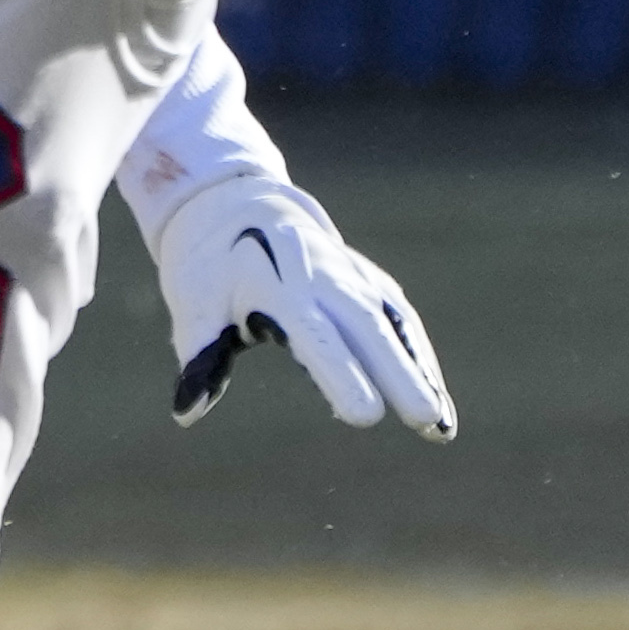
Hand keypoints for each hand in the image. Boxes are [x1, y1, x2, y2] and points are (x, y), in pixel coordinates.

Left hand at [150, 176, 457, 439]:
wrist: (236, 202)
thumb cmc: (209, 265)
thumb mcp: (193, 305)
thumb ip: (200, 358)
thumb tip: (186, 413)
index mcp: (280, 289)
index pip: (317, 338)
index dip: (341, 375)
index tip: (365, 416)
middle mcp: (324, 279)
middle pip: (369, 331)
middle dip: (401, 375)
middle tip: (428, 421)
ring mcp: (351, 275)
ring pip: (395, 324)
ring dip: (421, 371)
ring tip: (442, 427)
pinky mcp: (365, 279)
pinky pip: (400, 318)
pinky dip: (419, 355)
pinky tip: (435, 395)